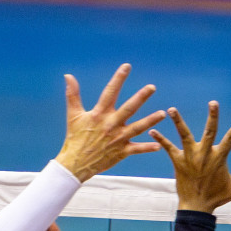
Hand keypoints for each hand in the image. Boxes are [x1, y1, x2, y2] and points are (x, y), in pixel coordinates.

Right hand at [54, 65, 166, 182]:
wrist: (76, 163)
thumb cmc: (74, 138)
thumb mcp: (73, 115)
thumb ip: (73, 94)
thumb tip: (68, 75)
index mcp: (99, 114)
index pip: (110, 92)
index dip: (118, 79)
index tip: (127, 67)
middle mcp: (111, 124)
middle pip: (129, 108)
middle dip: (141, 97)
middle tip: (152, 87)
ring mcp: (118, 138)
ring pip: (138, 127)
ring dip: (151, 120)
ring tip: (162, 113)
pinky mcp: (122, 152)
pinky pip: (137, 149)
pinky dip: (147, 147)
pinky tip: (158, 145)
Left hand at [150, 102, 230, 212]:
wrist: (196, 207)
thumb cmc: (217, 197)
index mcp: (219, 158)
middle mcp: (205, 155)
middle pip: (210, 132)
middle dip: (212, 117)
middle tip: (213, 103)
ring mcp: (190, 157)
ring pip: (185, 135)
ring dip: (178, 122)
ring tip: (171, 109)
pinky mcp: (178, 162)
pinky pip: (168, 148)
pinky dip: (160, 139)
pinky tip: (152, 130)